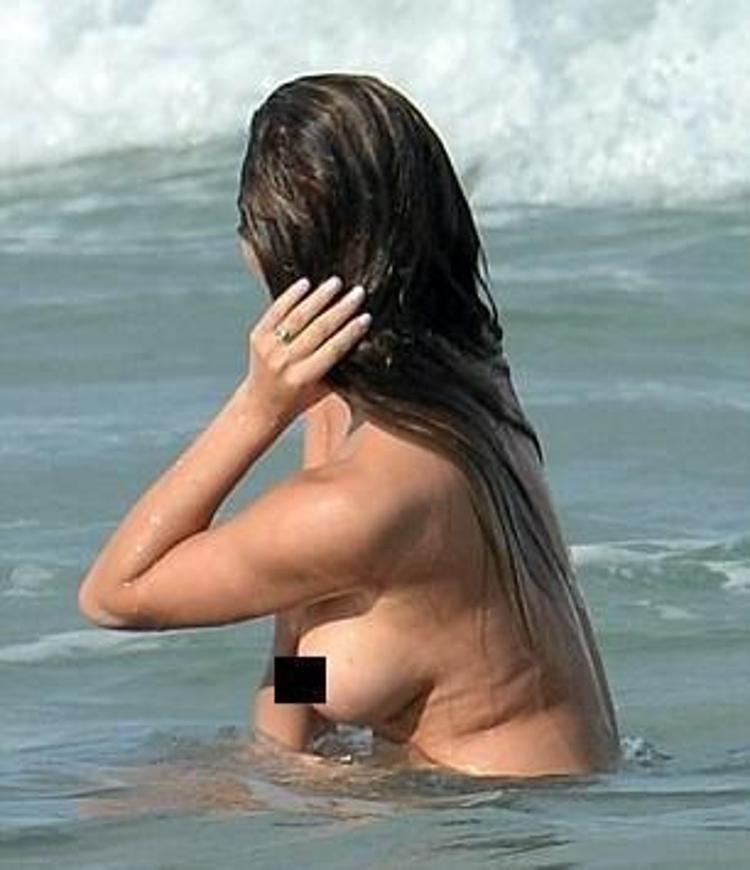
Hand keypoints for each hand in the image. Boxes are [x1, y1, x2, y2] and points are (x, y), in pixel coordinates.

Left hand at [242, 275, 370, 429]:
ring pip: (298, 316)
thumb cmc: (297, 399)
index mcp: (303, 378)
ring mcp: (269, 348)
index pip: (333, 349)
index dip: (351, 331)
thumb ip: (338, 368)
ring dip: (319, 297)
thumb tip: (360, 339)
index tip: (366, 316)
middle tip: (357, 293)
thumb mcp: (322, 390)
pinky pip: (276, 311)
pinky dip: (291, 296)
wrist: (260, 405)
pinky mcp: (257, 337)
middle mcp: (284, 363)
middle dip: (341, 309)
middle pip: (318, 329)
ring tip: (336, 283)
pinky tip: (305, 284)